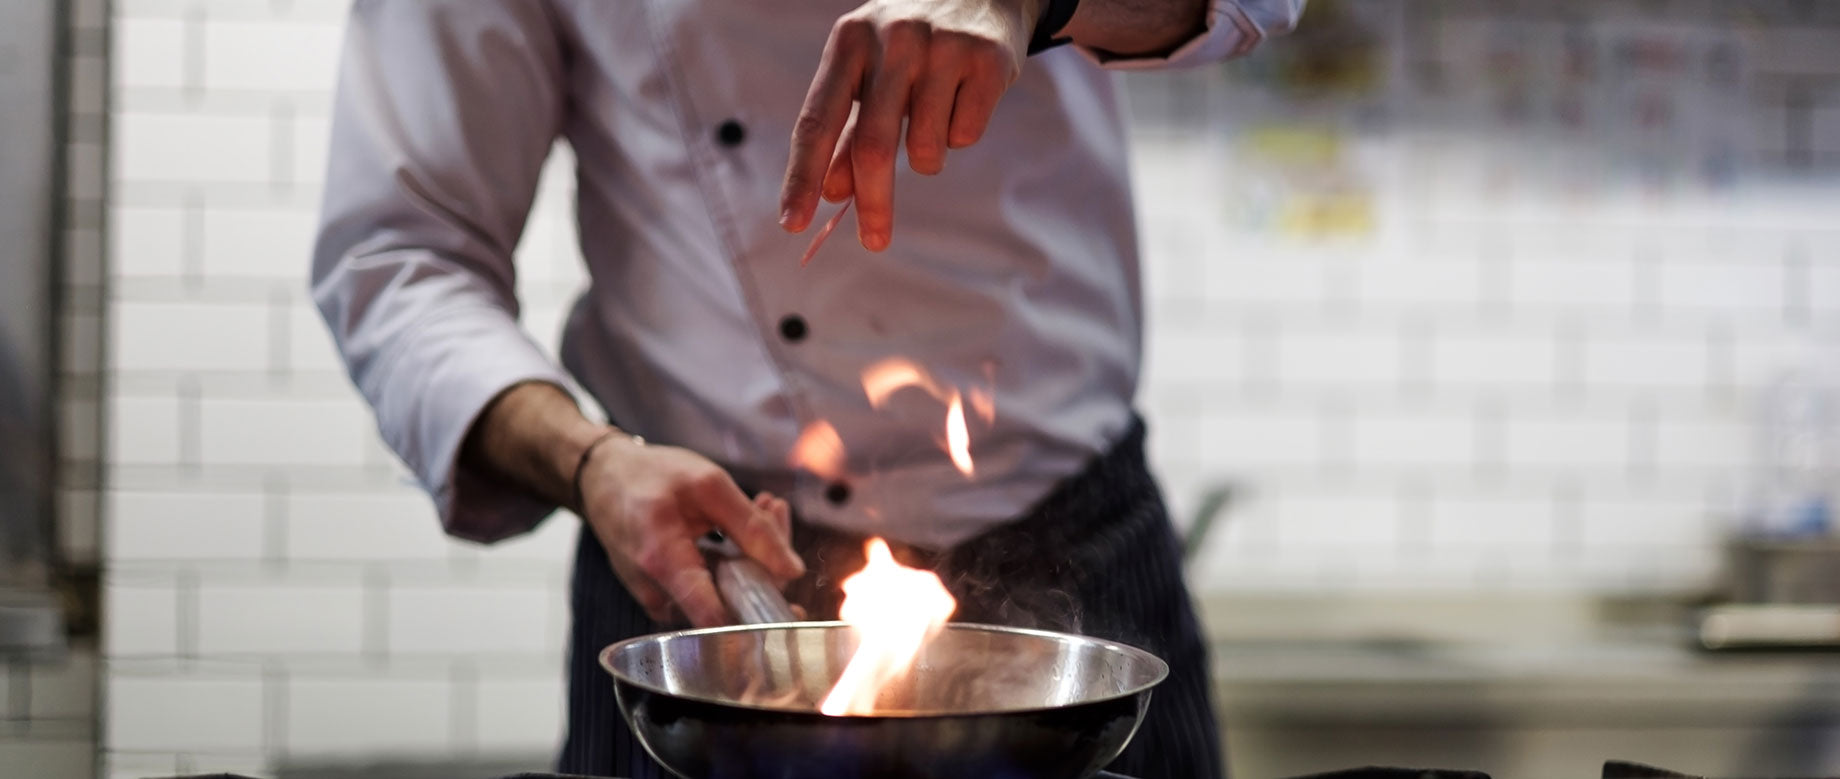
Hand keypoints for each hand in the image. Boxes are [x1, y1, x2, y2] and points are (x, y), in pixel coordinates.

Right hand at [577, 435, 804, 626]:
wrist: (603, 477)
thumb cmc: (650, 475)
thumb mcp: (709, 485)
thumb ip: (752, 528)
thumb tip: (792, 571)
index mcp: (663, 563)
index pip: (716, 618)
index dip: (758, 621)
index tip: (790, 599)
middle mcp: (657, 593)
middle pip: (731, 603)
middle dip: (766, 559)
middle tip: (773, 509)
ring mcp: (659, 598)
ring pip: (725, 595)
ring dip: (754, 553)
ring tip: (762, 504)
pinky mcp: (665, 595)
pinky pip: (710, 588)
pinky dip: (733, 557)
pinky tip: (742, 520)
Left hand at [779, 0, 1040, 251]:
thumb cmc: (911, 40)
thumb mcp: (868, 71)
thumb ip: (847, 132)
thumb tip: (831, 194)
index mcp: (849, 42)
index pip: (817, 121)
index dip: (801, 176)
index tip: (792, 222)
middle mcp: (892, 40)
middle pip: (873, 147)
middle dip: (873, 203)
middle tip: (874, 240)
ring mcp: (942, 47)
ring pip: (926, 149)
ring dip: (927, 156)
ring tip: (934, 113)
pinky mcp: (987, 60)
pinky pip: (965, 136)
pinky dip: (961, 133)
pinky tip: (964, 96)